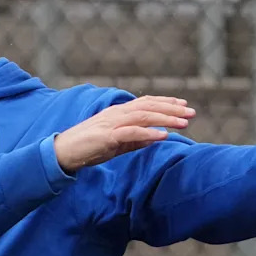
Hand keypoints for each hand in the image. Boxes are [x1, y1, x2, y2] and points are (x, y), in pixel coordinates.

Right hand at [54, 95, 195, 172]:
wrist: (64, 153)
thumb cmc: (89, 147)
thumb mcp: (117, 144)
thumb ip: (136, 140)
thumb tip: (156, 137)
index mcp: (119, 112)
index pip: (146, 102)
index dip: (166, 102)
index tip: (183, 104)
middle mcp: (117, 113)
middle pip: (149, 106)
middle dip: (172, 109)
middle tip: (191, 112)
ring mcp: (112, 123)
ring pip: (144, 116)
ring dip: (166, 118)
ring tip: (183, 122)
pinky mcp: (107, 136)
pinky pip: (131, 132)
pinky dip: (148, 133)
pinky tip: (163, 135)